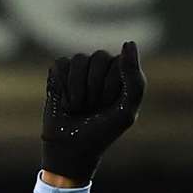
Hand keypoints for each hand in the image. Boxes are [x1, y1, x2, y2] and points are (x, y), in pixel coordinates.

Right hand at [40, 40, 145, 184]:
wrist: (71, 150)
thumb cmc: (102, 132)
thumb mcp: (126, 110)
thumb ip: (134, 78)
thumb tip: (128, 42)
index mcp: (120, 73)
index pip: (119, 62)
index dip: (112, 86)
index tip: (109, 106)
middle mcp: (100, 67)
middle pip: (99, 57)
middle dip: (95, 87)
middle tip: (93, 107)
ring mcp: (79, 69)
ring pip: (80, 60)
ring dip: (78, 90)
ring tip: (78, 106)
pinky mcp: (58, 73)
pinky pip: (61, 64)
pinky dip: (63, 86)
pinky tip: (64, 101)